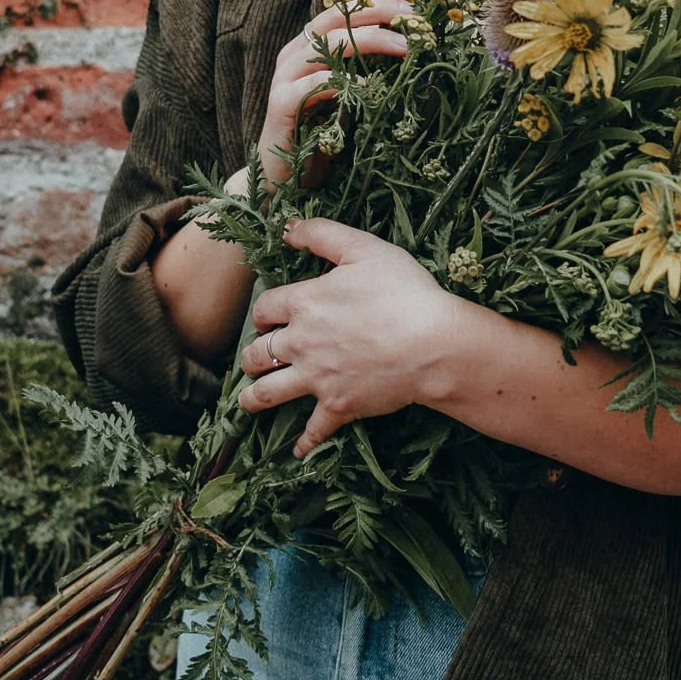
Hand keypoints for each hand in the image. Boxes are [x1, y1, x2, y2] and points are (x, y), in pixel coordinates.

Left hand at [235, 217, 466, 456]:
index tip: (267, 317)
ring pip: (269, 393)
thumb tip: (286, 228)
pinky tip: (297, 451)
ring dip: (254, 399)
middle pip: (258, 353)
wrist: (432, 344)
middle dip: (252, 356)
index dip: (263, 312)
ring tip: (248, 402)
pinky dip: (305, 442)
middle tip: (254, 359)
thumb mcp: (363, 248)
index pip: (266, 308)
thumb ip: (321, 233)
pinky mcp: (338, 405)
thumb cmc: (403, 291)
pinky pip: (314, 429)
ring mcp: (317, 378)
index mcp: (304, 303)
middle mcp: (300, 343)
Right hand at [247, 0, 415, 189]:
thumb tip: (413, 40)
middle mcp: (296, 53)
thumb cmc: (324, 135)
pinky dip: (342, 81)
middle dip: (380, 9)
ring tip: (406, 47)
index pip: (346, 4)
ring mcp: (285, 77)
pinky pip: (313, 84)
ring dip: (371, 41)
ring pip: (328, 44)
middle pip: (338, 16)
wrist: (285, 179)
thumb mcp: (352, 93)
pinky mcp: (282, 104)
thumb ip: (369, 65)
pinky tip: (368, 85)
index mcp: (312, 44)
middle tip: (416, 15)